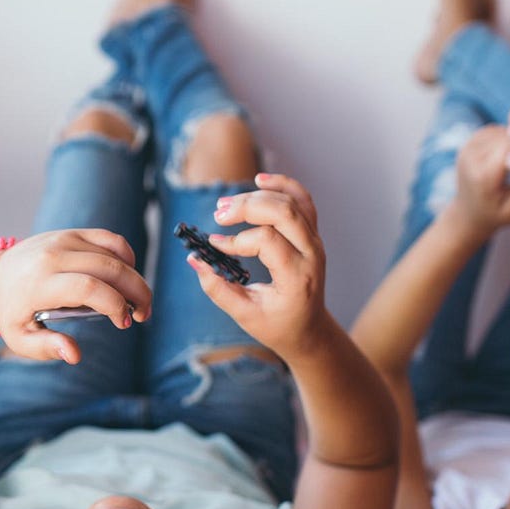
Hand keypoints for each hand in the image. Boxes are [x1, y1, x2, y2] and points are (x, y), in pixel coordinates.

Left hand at [0, 229, 152, 363]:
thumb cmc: (11, 312)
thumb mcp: (20, 338)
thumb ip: (47, 348)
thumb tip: (74, 355)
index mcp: (41, 284)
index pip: (89, 288)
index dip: (115, 305)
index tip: (124, 323)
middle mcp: (54, 256)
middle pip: (109, 268)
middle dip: (136, 292)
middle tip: (144, 315)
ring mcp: (64, 240)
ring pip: (114, 254)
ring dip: (134, 278)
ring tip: (137, 302)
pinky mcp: (71, 233)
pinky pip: (108, 239)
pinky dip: (125, 256)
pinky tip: (127, 276)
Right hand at [199, 173, 328, 358]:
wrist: (308, 329)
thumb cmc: (277, 325)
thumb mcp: (244, 315)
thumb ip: (218, 289)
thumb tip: (194, 260)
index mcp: (297, 277)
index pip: (267, 241)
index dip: (236, 241)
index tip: (215, 247)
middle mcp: (312, 254)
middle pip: (283, 212)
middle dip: (246, 207)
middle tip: (218, 215)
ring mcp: (315, 241)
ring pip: (291, 201)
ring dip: (257, 195)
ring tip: (226, 205)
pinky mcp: (312, 233)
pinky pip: (302, 200)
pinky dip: (282, 185)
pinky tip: (259, 179)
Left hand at [450, 124, 509, 236]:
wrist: (467, 212)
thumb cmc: (494, 213)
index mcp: (481, 175)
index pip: (507, 148)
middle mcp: (471, 158)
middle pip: (506, 137)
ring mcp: (467, 148)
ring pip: (502, 131)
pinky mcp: (470, 142)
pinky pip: (495, 130)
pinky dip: (508, 136)